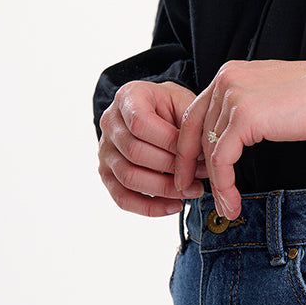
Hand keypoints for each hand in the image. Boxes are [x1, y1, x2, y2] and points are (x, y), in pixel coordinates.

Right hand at [98, 80, 207, 216]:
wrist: (158, 111)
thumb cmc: (174, 107)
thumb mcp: (184, 102)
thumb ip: (188, 125)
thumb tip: (200, 160)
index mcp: (128, 97)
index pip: (141, 123)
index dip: (169, 142)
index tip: (196, 154)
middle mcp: (109, 122)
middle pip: (134, 152)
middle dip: (172, 167)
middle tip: (201, 175)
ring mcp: (104, 149)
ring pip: (128, 177)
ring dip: (165, 189)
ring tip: (193, 191)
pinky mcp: (106, 173)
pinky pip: (122, 197)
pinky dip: (149, 207)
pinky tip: (175, 206)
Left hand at [174, 51, 305, 219]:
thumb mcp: (270, 95)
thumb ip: (247, 108)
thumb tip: (234, 137)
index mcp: (230, 74)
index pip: (195, 113)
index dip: (187, 145)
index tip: (190, 170)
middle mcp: (225, 80)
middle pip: (193, 130)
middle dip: (187, 165)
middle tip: (190, 191)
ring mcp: (233, 97)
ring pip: (209, 150)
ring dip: (213, 184)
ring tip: (224, 206)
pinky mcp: (245, 117)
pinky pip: (222, 160)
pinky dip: (224, 186)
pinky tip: (232, 202)